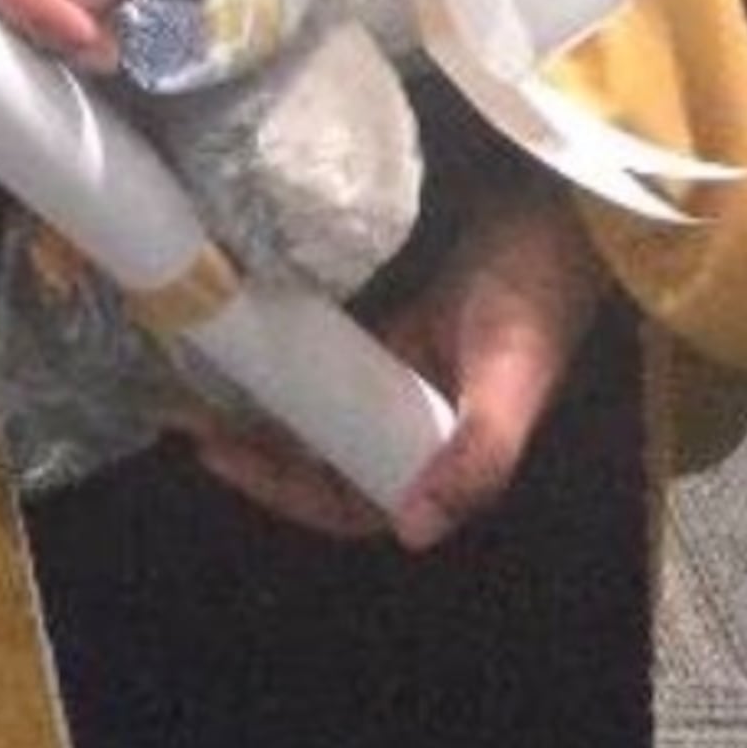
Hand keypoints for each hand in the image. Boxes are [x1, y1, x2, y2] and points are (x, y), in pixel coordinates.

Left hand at [184, 173, 611, 553]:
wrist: (559, 215)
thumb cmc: (537, 297)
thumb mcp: (512, 379)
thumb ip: (476, 456)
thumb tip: (412, 531)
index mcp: (443, 460)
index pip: (349, 503)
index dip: (285, 492)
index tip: (222, 456)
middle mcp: (415, 431)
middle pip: (322, 464)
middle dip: (257, 453)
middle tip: (188, 418)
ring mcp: (401, 383)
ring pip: (320, 417)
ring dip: (265, 409)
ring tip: (198, 383)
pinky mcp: (395, 337)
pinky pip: (329, 364)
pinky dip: (289, 361)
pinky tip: (244, 337)